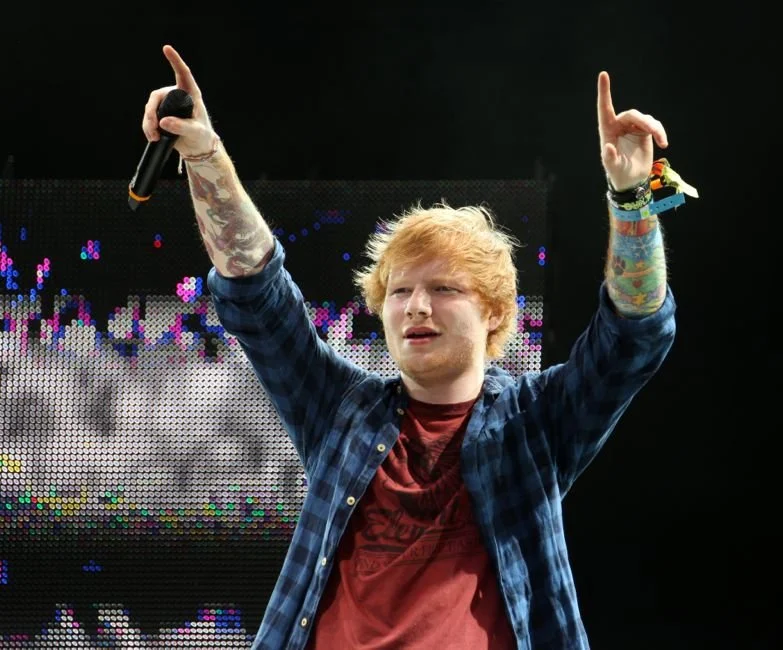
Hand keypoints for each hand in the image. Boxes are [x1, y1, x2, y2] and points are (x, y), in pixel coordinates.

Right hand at [142, 45, 215, 156]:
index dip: (175, 61)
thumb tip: (163, 122)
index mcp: (191, 94)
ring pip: (150, 107)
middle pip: (158, 96)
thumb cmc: (201, 137)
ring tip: (153, 136)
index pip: (183, 74)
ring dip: (148, 122)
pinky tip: (152, 137)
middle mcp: (177, 96)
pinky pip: (149, 117)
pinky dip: (148, 127)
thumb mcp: (195, 132)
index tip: (167, 48)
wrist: (197, 148)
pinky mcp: (161, 114)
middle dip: (151, 111)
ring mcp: (168, 105)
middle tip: (153, 128)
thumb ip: (182, 127)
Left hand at [597, 71, 667, 190]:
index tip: (603, 74)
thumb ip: (609, 158)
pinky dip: (660, 132)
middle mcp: (619, 125)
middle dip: (643, 121)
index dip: (604, 91)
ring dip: (654, 128)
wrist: (632, 180)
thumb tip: (608, 147)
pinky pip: (654, 126)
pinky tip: (664, 143)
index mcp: (607, 130)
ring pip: (645, 119)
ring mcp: (633, 127)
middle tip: (653, 132)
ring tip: (661, 140)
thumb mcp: (613, 167)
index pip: (604, 108)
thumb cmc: (618, 173)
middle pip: (632, 114)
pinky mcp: (645, 131)